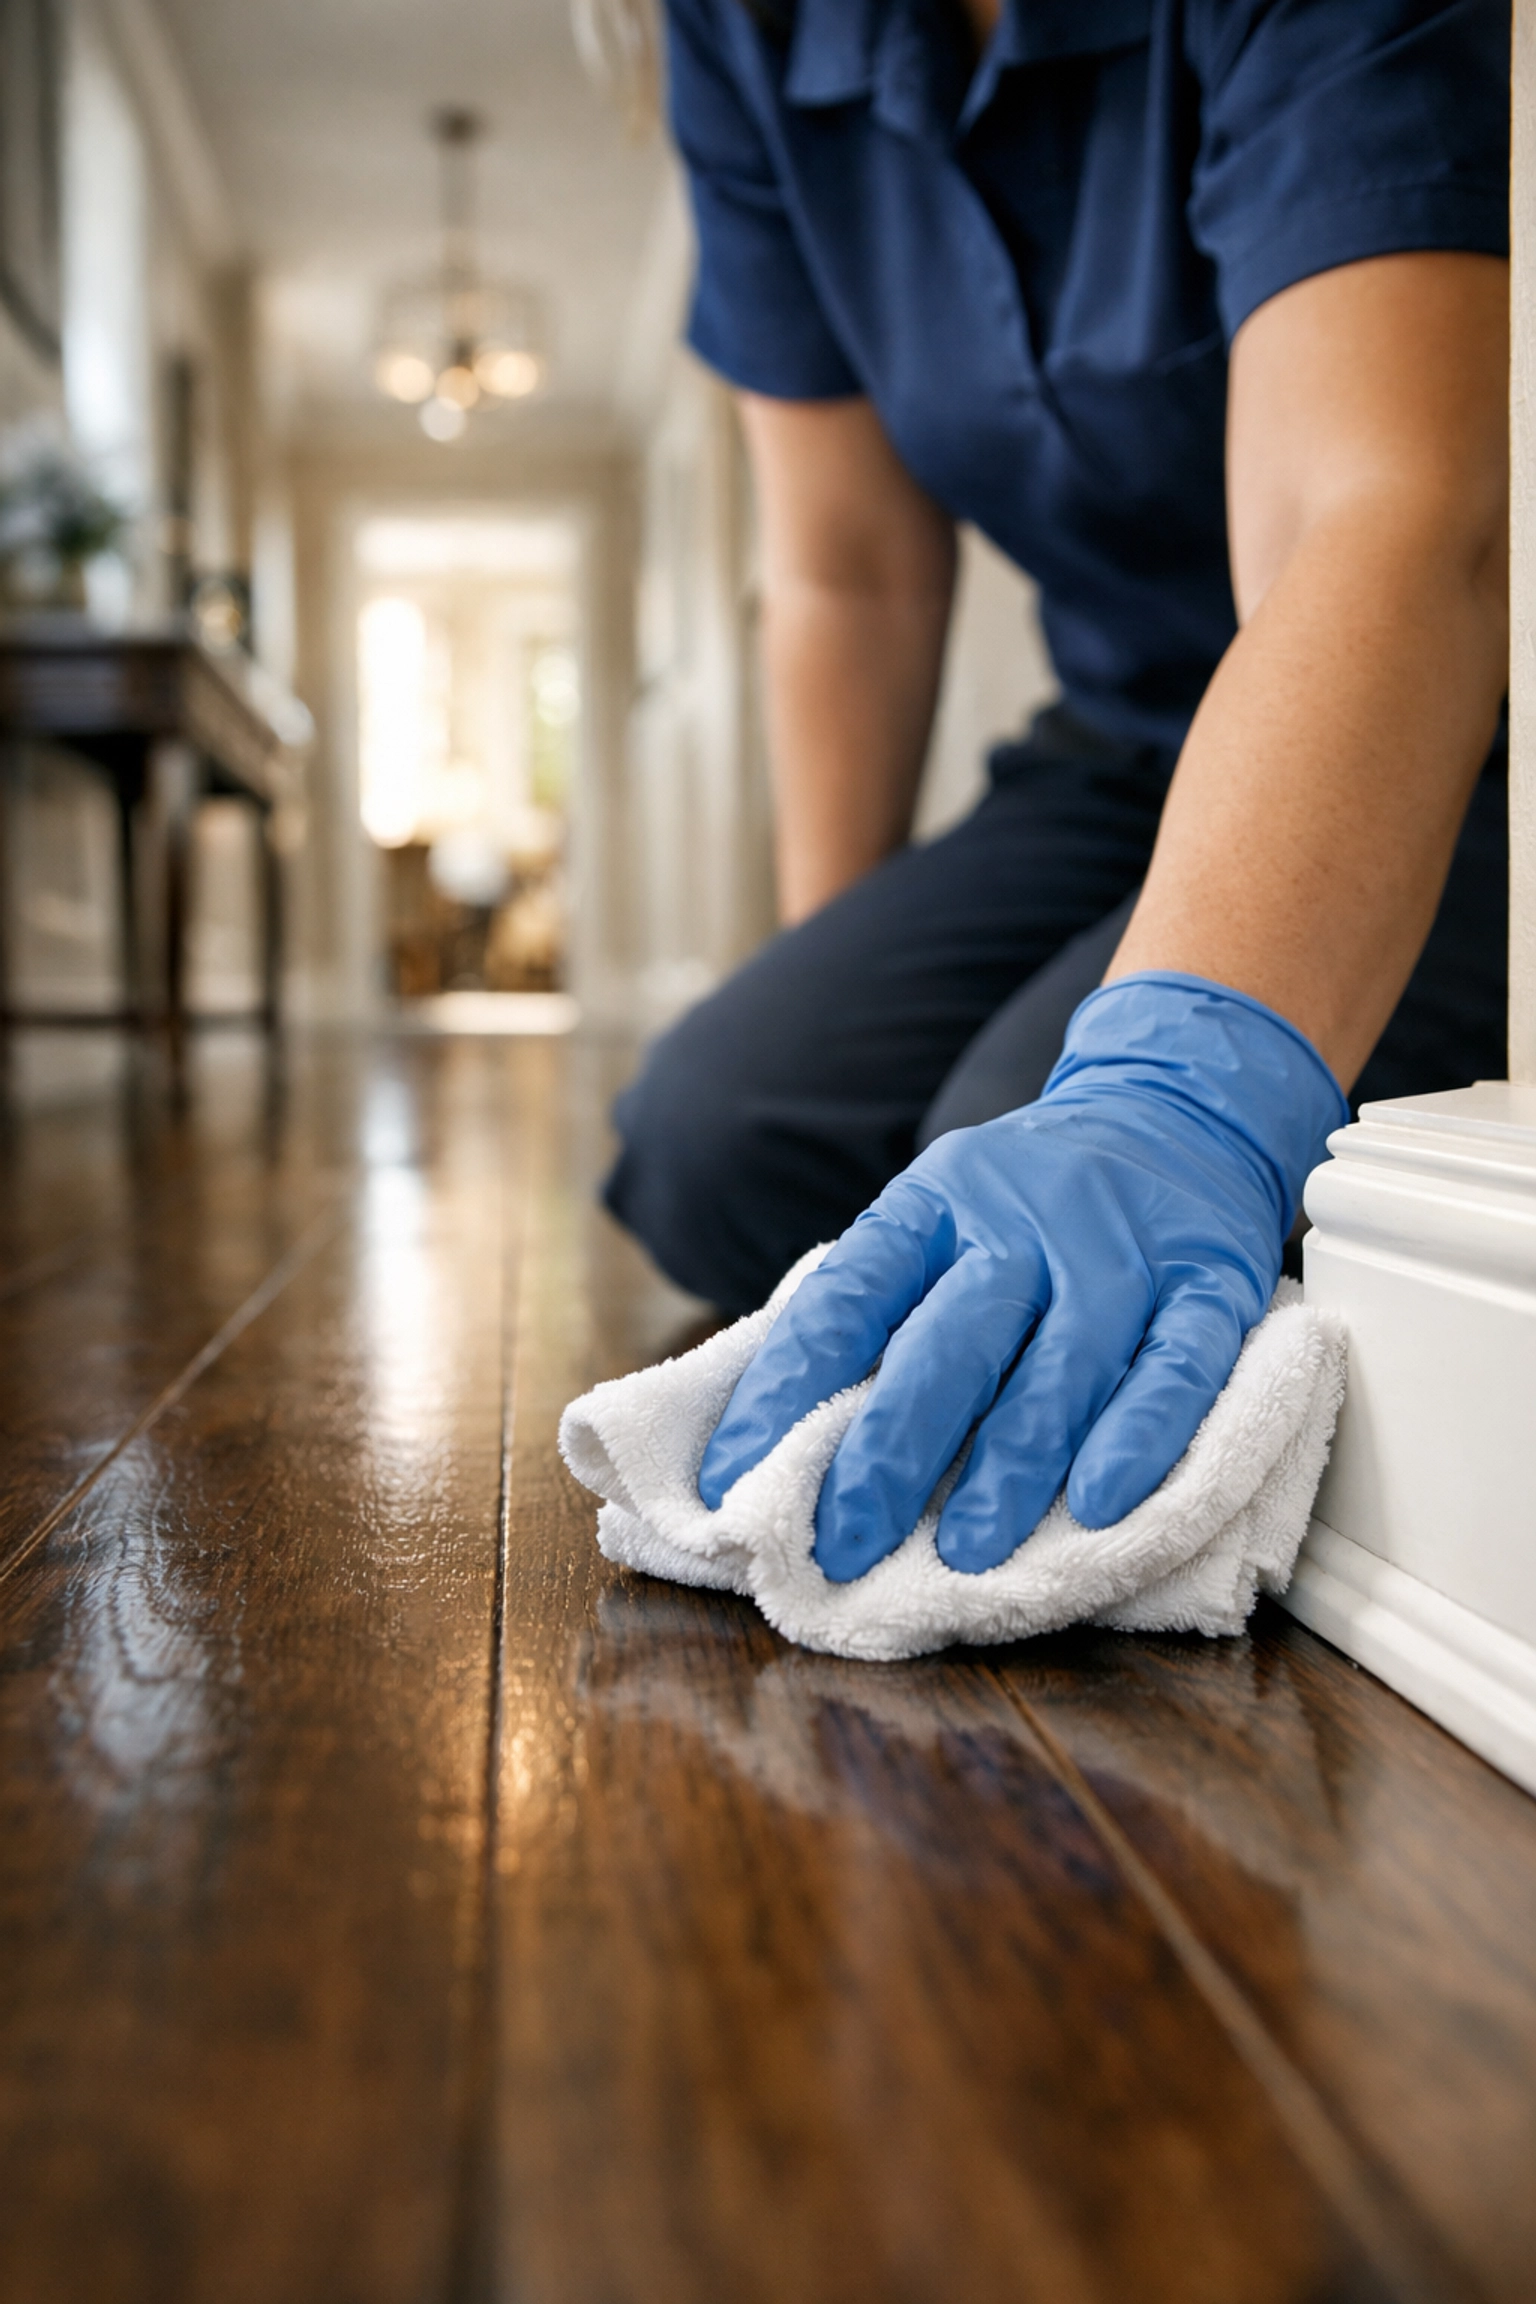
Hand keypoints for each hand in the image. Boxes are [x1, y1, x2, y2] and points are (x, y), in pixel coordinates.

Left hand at [697, 974, 1345, 1579]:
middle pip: (950, 1343)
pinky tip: (1101, 1502)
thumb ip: (878, 1312)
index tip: (733, 1482)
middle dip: (891, 1452)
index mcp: (936, 1201)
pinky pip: (1180, 1366)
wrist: (1180, 1110)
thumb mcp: (941, 1220)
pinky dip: (1142, 1434)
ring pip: (1063, 1367)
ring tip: (965, 1554)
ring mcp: (1124, 1251)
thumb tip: (773, 1443)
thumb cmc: (1027, 1206)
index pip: (847, 1298)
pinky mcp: (1213, 1282)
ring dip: (1011, 1466)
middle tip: (845, 1543)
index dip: (784, 1391)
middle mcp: (1027, 1219)